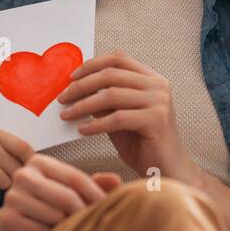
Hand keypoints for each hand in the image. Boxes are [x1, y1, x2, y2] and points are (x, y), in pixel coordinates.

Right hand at [0, 153, 122, 230]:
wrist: (8, 230)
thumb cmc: (43, 208)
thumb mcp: (67, 192)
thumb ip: (92, 185)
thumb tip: (116, 181)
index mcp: (39, 162)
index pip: (75, 177)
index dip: (95, 194)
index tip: (107, 208)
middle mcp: (23, 175)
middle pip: (67, 197)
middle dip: (82, 214)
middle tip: (89, 224)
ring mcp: (13, 197)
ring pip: (56, 217)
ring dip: (66, 227)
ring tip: (66, 230)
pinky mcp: (8, 219)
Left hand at [57, 52, 194, 183]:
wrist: (166, 171)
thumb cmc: (142, 143)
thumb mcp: (120, 116)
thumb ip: (105, 100)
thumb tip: (76, 88)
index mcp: (152, 79)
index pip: (118, 59)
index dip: (92, 64)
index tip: (71, 77)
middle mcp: (158, 86)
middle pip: (111, 74)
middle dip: (81, 85)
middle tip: (62, 98)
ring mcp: (159, 102)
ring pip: (111, 95)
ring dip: (83, 105)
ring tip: (67, 115)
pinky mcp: (156, 120)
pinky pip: (117, 118)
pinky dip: (95, 124)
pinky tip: (82, 130)